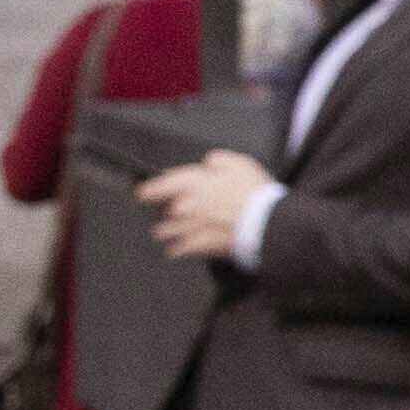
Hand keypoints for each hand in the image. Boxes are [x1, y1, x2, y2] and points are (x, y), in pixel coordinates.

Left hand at [136, 151, 280, 269]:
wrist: (266, 223)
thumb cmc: (255, 194)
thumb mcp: (242, 164)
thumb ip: (219, 160)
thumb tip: (209, 162)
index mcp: (195, 183)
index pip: (162, 185)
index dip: (150, 189)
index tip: (143, 193)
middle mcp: (186, 205)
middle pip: (163, 211)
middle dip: (163, 212)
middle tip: (164, 213)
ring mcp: (191, 227)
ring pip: (167, 231)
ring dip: (166, 231)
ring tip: (165, 233)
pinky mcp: (199, 246)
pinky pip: (180, 250)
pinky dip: (178, 249)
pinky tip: (178, 250)